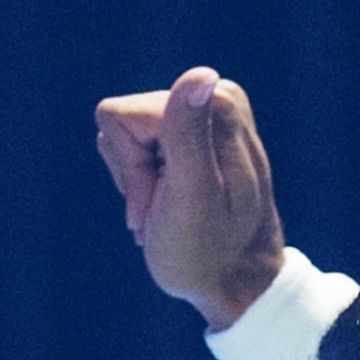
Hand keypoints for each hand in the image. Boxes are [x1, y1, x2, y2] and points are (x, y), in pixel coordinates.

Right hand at [92, 66, 288, 328]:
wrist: (235, 284)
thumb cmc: (208, 253)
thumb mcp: (193, 197)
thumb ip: (188, 134)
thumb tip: (200, 75)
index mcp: (218, 105)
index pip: (124, 117)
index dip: (131, 166)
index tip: (162, 201)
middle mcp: (216, 96)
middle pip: (124, 121)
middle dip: (134, 174)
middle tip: (164, 211)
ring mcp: (203, 113)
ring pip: (125, 134)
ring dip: (137, 182)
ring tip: (168, 210)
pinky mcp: (191, 130)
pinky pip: (134, 143)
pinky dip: (142, 181)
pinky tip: (167, 204)